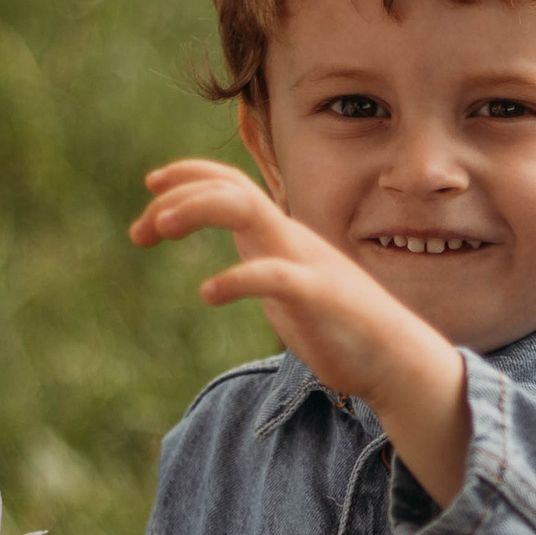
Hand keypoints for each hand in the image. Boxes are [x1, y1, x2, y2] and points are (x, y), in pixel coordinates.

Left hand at [132, 162, 471, 503]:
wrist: (396, 358)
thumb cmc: (340, 327)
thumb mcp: (289, 288)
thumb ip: (263, 266)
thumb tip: (235, 266)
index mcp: (281, 236)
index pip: (231, 185)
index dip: (188, 175)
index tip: (149, 186)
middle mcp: (290, 238)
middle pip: (229, 189)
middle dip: (177, 195)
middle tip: (139, 229)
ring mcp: (305, 262)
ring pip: (246, 210)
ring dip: (195, 209)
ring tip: (157, 228)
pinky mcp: (317, 296)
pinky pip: (272, 275)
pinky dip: (235, 279)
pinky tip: (207, 293)